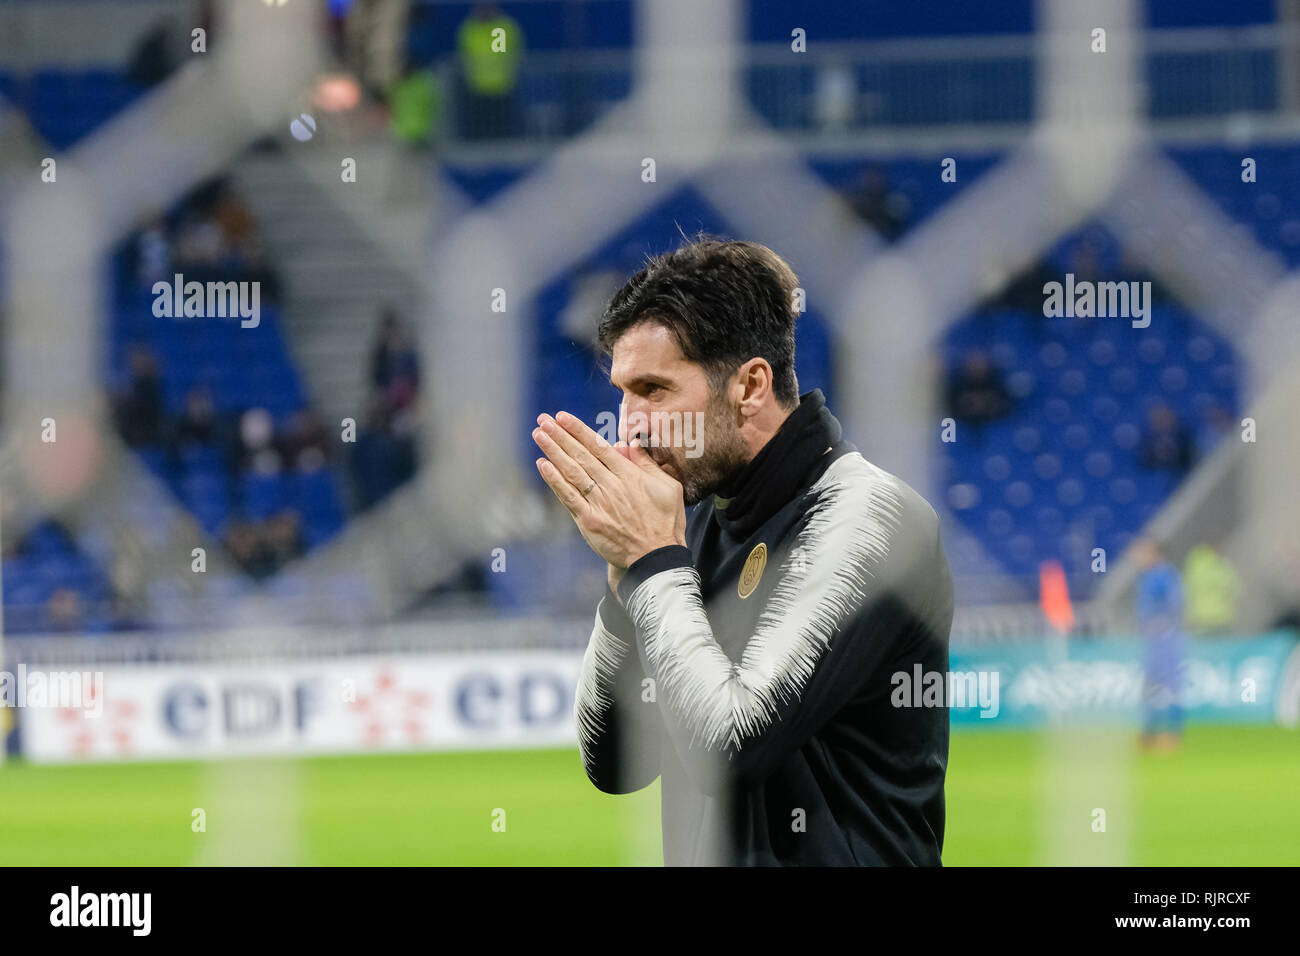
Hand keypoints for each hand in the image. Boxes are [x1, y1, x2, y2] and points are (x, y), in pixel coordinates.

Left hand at [532, 410, 686, 570]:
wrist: (656, 558)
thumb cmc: (665, 522)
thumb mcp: (668, 487)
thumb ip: (647, 463)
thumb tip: (629, 443)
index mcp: (629, 475)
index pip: (599, 446)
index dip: (579, 430)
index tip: (563, 417)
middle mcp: (611, 485)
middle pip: (581, 455)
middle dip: (560, 435)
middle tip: (543, 420)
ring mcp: (599, 503)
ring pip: (572, 471)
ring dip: (553, 451)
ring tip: (539, 435)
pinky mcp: (589, 521)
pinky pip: (568, 496)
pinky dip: (554, 480)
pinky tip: (543, 465)